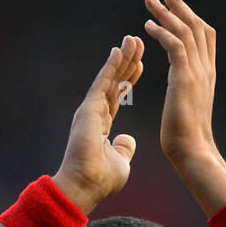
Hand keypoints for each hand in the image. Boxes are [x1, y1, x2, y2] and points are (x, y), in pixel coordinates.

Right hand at [54, 35, 143, 213]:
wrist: (85, 187)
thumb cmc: (100, 181)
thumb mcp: (120, 162)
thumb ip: (123, 148)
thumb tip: (128, 140)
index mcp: (101, 125)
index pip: (118, 96)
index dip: (129, 80)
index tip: (140, 65)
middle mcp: (94, 114)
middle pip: (114, 82)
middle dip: (127, 63)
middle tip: (138, 42)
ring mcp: (90, 110)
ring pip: (109, 78)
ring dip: (122, 58)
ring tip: (133, 39)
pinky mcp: (89, 109)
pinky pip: (103, 83)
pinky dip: (112, 65)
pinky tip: (120, 50)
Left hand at [143, 0, 217, 166]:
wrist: (193, 152)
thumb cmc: (186, 138)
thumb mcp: (189, 106)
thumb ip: (187, 90)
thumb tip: (181, 88)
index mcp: (207, 74)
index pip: (203, 35)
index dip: (189, 15)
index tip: (174, 1)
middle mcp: (206, 68)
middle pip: (196, 25)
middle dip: (178, 3)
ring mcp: (198, 73)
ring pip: (185, 31)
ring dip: (166, 12)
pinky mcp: (185, 79)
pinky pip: (175, 46)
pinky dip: (162, 32)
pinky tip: (148, 26)